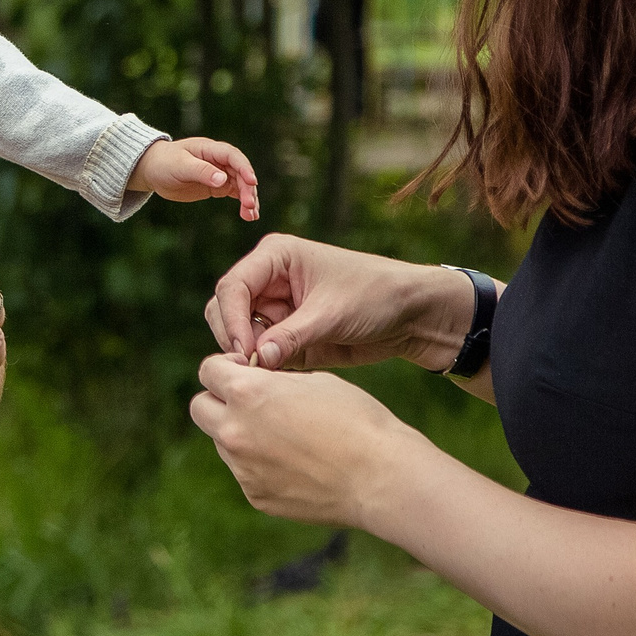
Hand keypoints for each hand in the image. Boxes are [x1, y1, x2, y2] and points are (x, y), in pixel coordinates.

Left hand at [131, 137, 260, 220]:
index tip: (252, 182)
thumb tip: (223, 179)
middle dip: (247, 189)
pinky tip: (249, 216)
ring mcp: (220, 173)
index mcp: (210, 149)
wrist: (153, 170)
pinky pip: (235, 194)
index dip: (244, 168)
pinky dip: (243, 204)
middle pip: (240, 173)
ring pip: (241, 185)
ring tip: (252, 216)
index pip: (233, 156)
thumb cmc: (165, 163)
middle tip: (250, 206)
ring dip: (249, 199)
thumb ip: (201, 171)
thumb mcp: (180, 166)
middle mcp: (219, 160)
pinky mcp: (217, 186)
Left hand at [188, 353, 414, 527]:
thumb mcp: (314, 381)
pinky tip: (297, 463)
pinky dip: (260, 464)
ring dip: (241, 433)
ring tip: (285, 436)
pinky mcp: (256, 496)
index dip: (225, 366)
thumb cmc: (357, 420)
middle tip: (251, 401)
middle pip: (200, 408)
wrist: (380, 477)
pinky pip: (245, 472)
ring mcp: (242, 468)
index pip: (208, 371)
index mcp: (247, 393)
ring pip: (222, 442)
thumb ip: (272, 380)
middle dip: (218, 400)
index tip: (244, 370)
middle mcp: (235, 431)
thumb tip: (255, 382)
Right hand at [206, 235, 474, 370]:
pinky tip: (281, 378)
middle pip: (224, 310)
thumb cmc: (376, 296)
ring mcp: (274, 309)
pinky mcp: (284, 335)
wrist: (411, 316)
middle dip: (234, 339)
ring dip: (246, 356)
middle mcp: (268, 280)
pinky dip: (262, 368)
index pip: (232, 287)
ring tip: (271, 373)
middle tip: (255, 367)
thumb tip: (256, 359)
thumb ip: (292, 336)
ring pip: (236, 335)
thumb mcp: (333, 314)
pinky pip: (258, 354)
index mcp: (275, 257)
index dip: (231, 321)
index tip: (245, 352)